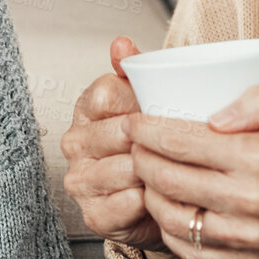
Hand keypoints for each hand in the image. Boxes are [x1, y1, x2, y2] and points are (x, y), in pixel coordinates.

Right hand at [62, 36, 169, 254]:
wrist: (164, 199)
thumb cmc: (157, 144)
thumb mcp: (151, 103)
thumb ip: (138, 71)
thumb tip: (121, 43)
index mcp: (86, 109)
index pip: (107, 95)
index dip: (141, 103)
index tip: (164, 111)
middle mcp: (75, 143)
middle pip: (118, 132)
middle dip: (154, 139)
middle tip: (182, 143)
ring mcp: (81, 180)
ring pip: (125, 168)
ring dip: (156, 170)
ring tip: (177, 169)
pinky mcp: (94, 215)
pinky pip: (128, 203)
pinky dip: (152, 201)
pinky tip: (166, 195)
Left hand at [124, 86, 258, 258]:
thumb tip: (216, 115)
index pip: (181, 142)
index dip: (147, 130)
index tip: (134, 121)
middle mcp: (249, 201)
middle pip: (168, 178)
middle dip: (140, 157)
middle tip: (133, 145)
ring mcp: (246, 238)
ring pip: (171, 216)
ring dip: (148, 192)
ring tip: (147, 174)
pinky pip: (189, 250)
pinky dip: (168, 228)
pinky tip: (167, 207)